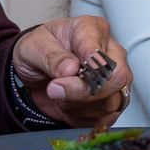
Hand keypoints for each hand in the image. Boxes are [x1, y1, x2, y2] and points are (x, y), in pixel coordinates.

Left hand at [13, 16, 132, 129]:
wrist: (35, 70)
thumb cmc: (39, 50)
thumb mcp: (34, 47)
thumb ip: (51, 56)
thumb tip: (70, 69)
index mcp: (93, 30)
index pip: (101, 51)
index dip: (88, 67)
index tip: (69, 73)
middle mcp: (111, 53)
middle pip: (116, 78)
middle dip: (82, 92)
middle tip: (55, 89)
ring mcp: (114, 79)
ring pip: (110, 103)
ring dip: (77, 106)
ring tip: (58, 94)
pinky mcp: (112, 101)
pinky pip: (104, 119)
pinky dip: (80, 118)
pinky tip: (67, 106)